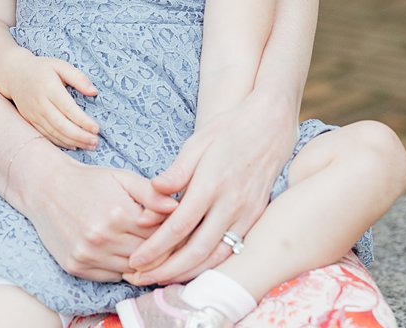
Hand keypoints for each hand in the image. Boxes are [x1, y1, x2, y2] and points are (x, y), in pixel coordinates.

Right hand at [3, 54, 98, 149]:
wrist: (14, 74)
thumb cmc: (41, 68)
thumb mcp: (60, 65)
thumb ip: (78, 78)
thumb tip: (94, 92)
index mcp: (49, 88)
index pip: (68, 109)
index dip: (83, 121)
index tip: (97, 129)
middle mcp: (40, 103)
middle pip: (61, 125)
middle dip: (80, 136)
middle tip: (95, 142)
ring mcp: (33, 113)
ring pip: (54, 133)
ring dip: (73, 142)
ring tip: (89, 146)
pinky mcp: (30, 120)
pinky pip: (46, 135)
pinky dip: (60, 142)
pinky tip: (74, 145)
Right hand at [10, 141, 177, 279]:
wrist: (45, 187)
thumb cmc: (88, 181)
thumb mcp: (122, 178)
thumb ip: (152, 193)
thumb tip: (177, 208)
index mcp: (117, 214)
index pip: (159, 237)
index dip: (170, 235)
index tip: (174, 231)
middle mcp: (101, 238)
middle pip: (147, 257)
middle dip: (158, 251)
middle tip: (163, 243)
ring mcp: (87, 255)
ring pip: (130, 271)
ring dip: (140, 262)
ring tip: (141, 247)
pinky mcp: (76, 267)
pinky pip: (110, 276)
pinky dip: (120, 268)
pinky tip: (120, 252)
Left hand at [125, 93, 297, 284]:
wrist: (269, 126)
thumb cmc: (227, 131)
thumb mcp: (196, 143)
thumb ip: (176, 172)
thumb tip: (153, 191)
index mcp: (212, 184)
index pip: (179, 226)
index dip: (156, 247)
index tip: (135, 260)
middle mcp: (232, 204)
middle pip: (197, 250)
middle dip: (167, 269)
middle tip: (142, 277)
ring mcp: (248, 214)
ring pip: (217, 257)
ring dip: (188, 273)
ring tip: (161, 279)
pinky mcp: (257, 218)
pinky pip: (233, 250)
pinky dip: (211, 265)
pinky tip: (192, 269)